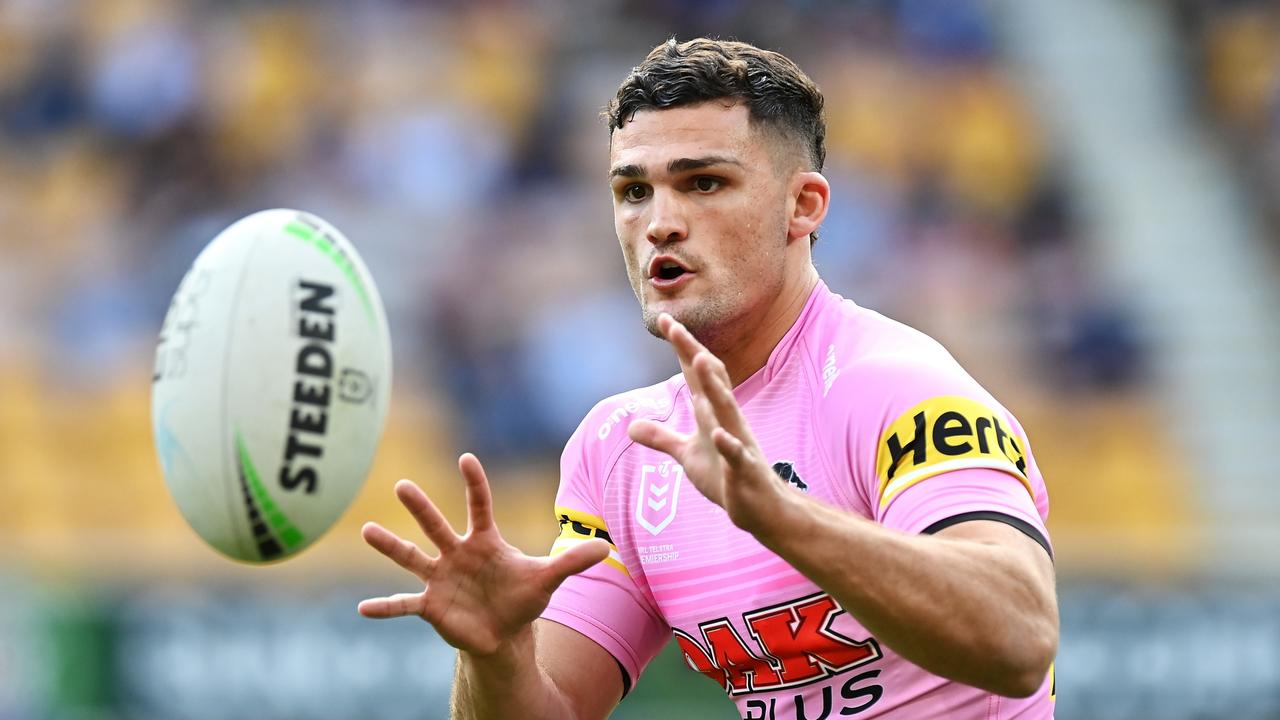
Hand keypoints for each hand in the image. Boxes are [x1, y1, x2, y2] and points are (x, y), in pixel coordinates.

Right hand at [358, 453, 609, 655]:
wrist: (504, 633)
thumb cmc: (522, 598)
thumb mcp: (548, 579)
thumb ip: (572, 562)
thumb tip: (607, 546)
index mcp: (484, 541)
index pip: (479, 505)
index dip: (475, 483)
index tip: (466, 458)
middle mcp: (457, 554)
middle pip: (436, 525)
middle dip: (420, 507)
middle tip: (402, 485)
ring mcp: (441, 578)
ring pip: (411, 557)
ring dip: (390, 545)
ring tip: (366, 531)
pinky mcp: (431, 605)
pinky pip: (404, 604)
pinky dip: (385, 607)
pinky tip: (363, 609)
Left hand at [627, 314, 783, 531]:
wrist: (760, 509)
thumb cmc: (726, 477)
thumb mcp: (687, 455)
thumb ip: (662, 438)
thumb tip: (631, 426)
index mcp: (713, 413)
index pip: (696, 375)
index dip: (682, 348)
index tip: (666, 319)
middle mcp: (727, 420)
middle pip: (711, 380)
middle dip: (695, 353)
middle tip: (675, 327)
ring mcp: (738, 442)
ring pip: (727, 409)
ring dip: (715, 386)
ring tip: (702, 360)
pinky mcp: (744, 470)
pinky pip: (737, 454)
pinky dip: (729, 443)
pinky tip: (719, 433)